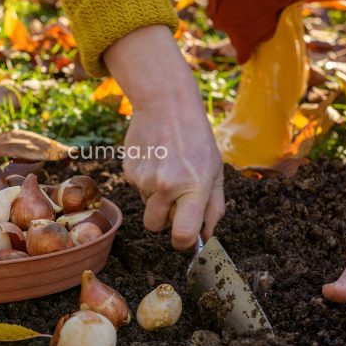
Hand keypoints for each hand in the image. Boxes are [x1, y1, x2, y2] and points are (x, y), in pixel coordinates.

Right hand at [104, 25, 224, 249]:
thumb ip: (214, 208)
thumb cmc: (197, 138)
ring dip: (157, 198)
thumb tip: (206, 238)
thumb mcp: (216, 170)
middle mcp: (166, 186)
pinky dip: (147, 181)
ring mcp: (144, 179)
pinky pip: (138, 190)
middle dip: (165, 220)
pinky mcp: (129, 172)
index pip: (182, 235)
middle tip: (177, 198)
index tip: (186, 237)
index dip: (183, 242)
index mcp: (194, 187)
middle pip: (156, 227)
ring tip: (168, 169)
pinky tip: (156, 159)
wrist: (165, 103)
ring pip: (147, 207)